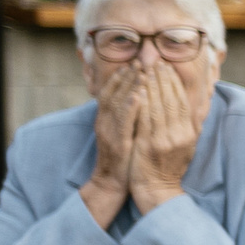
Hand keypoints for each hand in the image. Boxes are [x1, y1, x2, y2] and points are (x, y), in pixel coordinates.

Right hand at [81, 67, 142, 225]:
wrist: (113, 183)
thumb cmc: (123, 158)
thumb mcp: (124, 133)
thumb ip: (127, 117)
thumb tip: (138, 100)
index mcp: (106, 120)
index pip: (111, 93)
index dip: (120, 78)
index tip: (132, 64)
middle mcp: (104, 123)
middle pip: (113, 94)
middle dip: (126, 77)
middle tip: (138, 61)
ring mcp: (109, 133)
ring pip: (117, 104)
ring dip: (129, 86)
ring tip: (140, 71)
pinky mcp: (117, 143)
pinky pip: (124, 122)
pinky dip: (130, 107)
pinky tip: (138, 95)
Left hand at [129, 62, 204, 211]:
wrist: (158, 191)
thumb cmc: (168, 168)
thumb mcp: (186, 146)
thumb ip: (188, 127)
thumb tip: (193, 108)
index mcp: (190, 133)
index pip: (182, 102)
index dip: (174, 83)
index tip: (166, 67)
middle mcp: (180, 135)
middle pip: (171, 100)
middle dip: (162, 79)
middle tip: (155, 61)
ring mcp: (164, 140)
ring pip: (158, 106)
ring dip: (151, 85)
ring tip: (144, 69)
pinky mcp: (149, 145)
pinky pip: (144, 120)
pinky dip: (141, 103)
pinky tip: (137, 90)